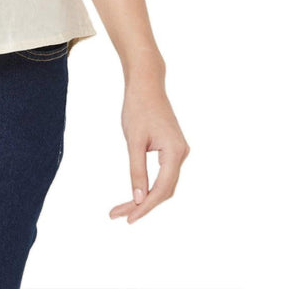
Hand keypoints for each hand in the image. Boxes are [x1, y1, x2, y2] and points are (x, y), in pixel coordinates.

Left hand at [109, 76, 189, 223]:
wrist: (146, 83)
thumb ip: (137, 171)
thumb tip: (139, 199)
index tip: (128, 218)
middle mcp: (181, 154)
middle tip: (118, 215)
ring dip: (146, 197)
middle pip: (164, 189)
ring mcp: (178, 151)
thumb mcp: (134, 140)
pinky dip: (150, 185)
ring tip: (123, 209)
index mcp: (175, 152)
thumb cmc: (138, 107)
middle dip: (142, 204)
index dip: (146, 207)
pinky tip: (136, 194)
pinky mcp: (172, 148)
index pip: (162, 189)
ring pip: (164, 183)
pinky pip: (163, 174)